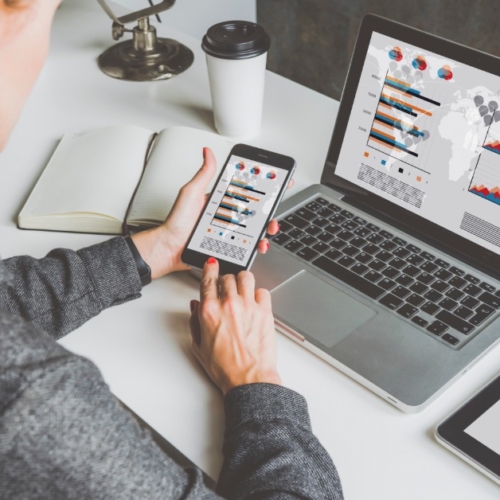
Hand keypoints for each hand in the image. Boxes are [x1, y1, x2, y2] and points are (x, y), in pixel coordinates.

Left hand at [132, 148, 293, 278]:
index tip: (277, 179)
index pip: (246, 189)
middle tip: (274, 206)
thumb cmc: (177, 222)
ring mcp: (229, 231)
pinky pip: (248, 245)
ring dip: (268, 227)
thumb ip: (203, 174)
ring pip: (256, 228)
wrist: (169, 247)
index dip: (264, 184)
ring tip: (269, 227)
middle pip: (256, 209)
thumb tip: (207, 152)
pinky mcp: (230, 246)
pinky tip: (259, 244)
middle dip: (271, 208)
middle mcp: (227, 215)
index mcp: (221, 200)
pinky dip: (258, 245)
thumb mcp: (191, 192)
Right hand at [189, 257, 280, 393]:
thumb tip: (195, 306)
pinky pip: (263, 291)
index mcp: (209, 311)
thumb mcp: (199, 346)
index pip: (208, 279)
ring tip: (242, 290)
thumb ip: (194, 321)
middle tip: (227, 288)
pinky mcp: (265, 312)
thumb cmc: (225, 368)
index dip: (210, 268)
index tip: (211, 264)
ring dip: (242, 281)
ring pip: (246, 277)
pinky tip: (255, 303)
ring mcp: (248, 306)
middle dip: (226, 280)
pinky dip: (258, 294)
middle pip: (228, 277)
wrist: (249, 379)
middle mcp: (228, 304)